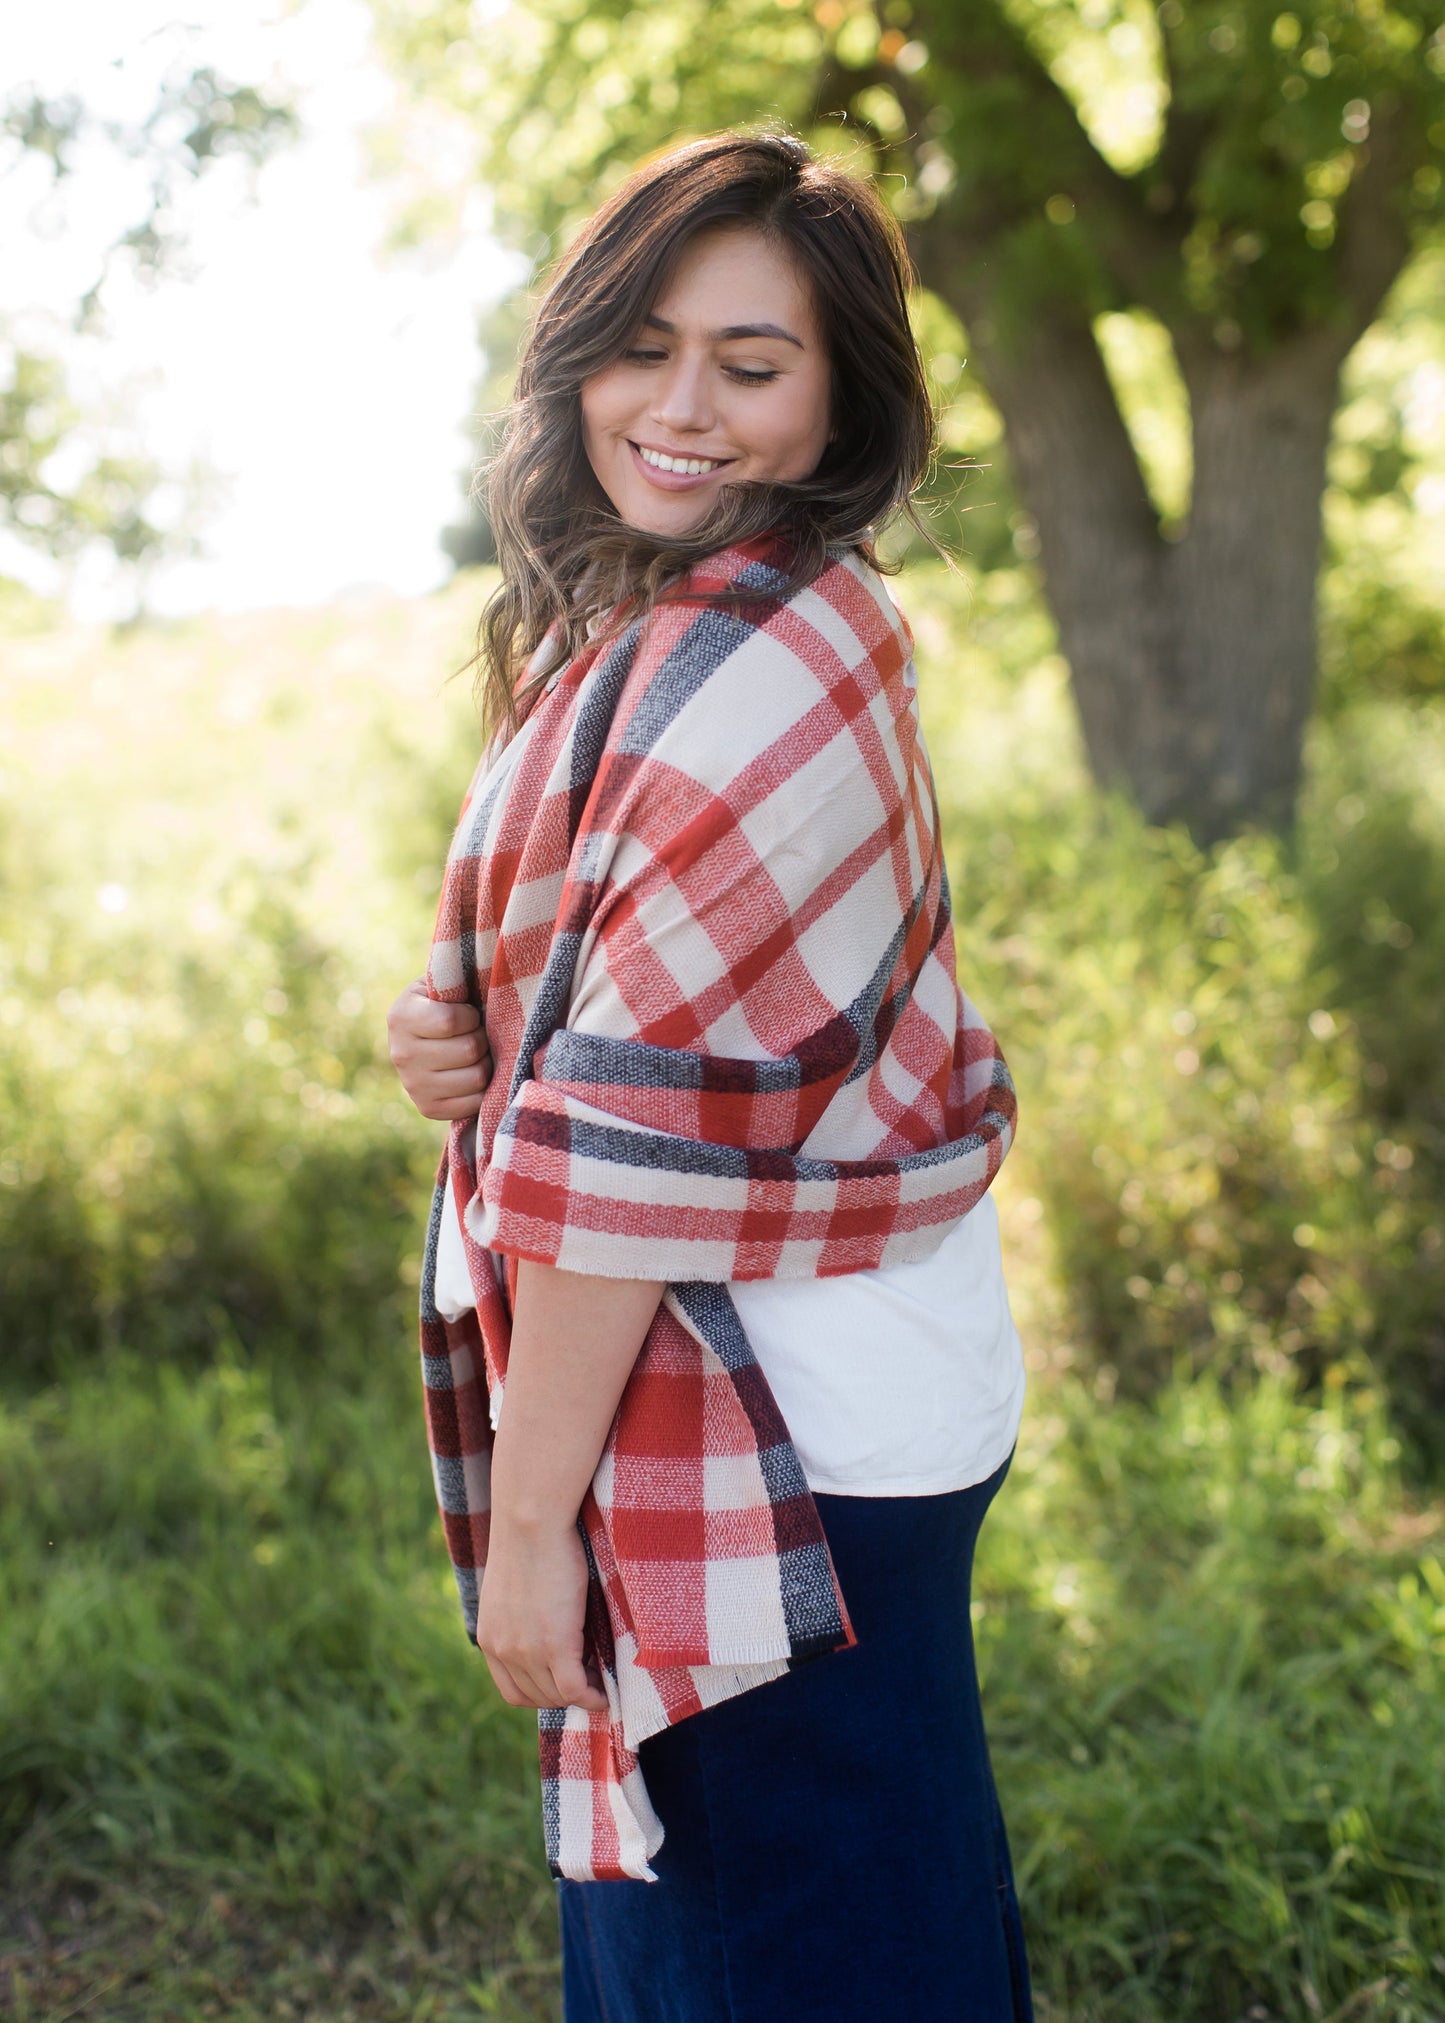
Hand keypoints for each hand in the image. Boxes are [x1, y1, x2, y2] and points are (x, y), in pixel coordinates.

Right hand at [386, 977, 491, 1119]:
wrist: (428, 1037)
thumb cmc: (447, 1001)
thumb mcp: (444, 982)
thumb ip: (456, 977)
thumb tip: (483, 965)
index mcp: (401, 1016)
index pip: (452, 1021)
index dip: (471, 1015)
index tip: (468, 1012)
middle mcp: (400, 1054)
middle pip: (469, 1050)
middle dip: (482, 1038)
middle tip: (476, 1033)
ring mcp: (413, 1085)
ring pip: (477, 1077)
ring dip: (487, 1062)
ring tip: (476, 1053)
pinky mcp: (428, 1108)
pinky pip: (475, 1103)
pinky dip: (484, 1089)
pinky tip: (473, 1073)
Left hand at [476, 1519, 608, 1712]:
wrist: (531, 1520)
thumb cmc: (529, 1539)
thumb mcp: (514, 1588)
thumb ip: (522, 1617)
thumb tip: (549, 1628)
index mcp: (489, 1637)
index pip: (513, 1690)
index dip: (542, 1694)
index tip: (564, 1684)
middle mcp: (502, 1650)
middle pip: (537, 1697)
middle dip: (564, 1696)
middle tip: (592, 1683)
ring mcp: (527, 1651)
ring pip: (558, 1696)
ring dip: (582, 1696)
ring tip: (602, 1682)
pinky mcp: (555, 1645)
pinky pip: (576, 1689)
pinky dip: (594, 1696)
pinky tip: (607, 1690)